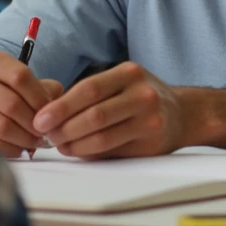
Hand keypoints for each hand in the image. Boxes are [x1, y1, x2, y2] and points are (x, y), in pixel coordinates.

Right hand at [0, 51, 63, 157]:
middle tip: (47, 133)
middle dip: (33, 123)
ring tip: (37, 142)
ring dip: (24, 138)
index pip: (20, 78)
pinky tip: (22, 148)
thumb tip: (55, 113)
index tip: (52, 113)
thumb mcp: (26, 77)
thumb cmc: (10, 85)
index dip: (39, 99)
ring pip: (1, 126)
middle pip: (11, 104)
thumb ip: (45, 89)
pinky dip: (11, 148)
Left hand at [32, 62, 185, 158]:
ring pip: (102, 137)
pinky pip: (113, 151)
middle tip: (47, 136)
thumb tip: (50, 114)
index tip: (41, 119)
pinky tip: (80, 150)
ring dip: (75, 145)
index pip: (88, 89)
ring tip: (61, 145)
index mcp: (129, 73)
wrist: (184, 113)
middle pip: (94, 115)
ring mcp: (149, 120)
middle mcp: (142, 94)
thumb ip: (91, 93)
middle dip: (64, 128)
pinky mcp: (151, 143)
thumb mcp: (122, 81)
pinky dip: (91, 153)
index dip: (60, 107)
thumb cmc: (141, 96)